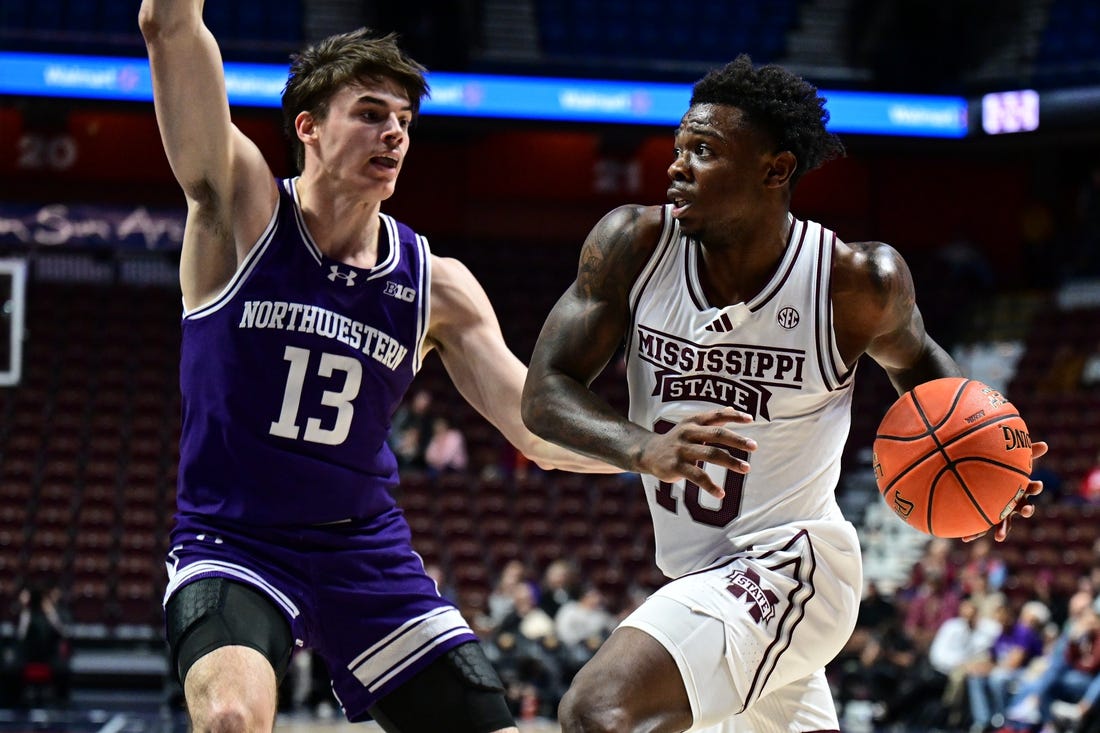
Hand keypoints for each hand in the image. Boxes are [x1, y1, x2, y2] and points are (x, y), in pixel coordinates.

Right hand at [636, 408, 755, 497]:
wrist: (648, 453)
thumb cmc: (676, 439)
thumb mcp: (690, 425)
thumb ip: (711, 419)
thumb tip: (732, 408)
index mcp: (693, 422)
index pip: (716, 415)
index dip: (733, 416)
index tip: (750, 419)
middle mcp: (688, 433)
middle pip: (717, 434)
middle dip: (737, 440)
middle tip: (754, 446)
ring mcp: (682, 450)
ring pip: (710, 455)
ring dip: (731, 462)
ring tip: (746, 468)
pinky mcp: (676, 466)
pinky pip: (697, 476)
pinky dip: (710, 486)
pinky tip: (721, 494)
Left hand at [962, 440, 1047, 542]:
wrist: (981, 481)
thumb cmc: (996, 470)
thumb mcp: (1008, 461)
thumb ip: (1021, 453)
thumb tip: (1045, 444)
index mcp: (1018, 490)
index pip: (1030, 487)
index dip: (1034, 486)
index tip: (1039, 483)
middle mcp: (1012, 503)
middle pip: (1022, 508)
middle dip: (1027, 509)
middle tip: (1029, 509)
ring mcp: (1000, 512)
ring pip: (1003, 522)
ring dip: (1002, 530)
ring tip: (1000, 537)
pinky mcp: (986, 518)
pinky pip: (980, 526)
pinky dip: (974, 532)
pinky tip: (965, 538)